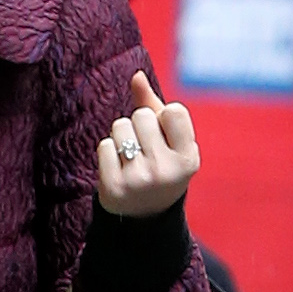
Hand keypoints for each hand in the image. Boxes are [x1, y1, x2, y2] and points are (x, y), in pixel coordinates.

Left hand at [97, 72, 199, 219]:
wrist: (142, 216)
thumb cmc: (160, 167)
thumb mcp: (170, 141)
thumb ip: (153, 106)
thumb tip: (135, 75)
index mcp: (189, 158)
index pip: (173, 110)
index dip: (164, 118)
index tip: (165, 138)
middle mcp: (166, 170)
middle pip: (141, 115)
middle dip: (139, 126)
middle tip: (144, 150)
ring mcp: (139, 180)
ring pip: (119, 126)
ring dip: (121, 137)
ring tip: (130, 157)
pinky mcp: (114, 187)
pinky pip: (103, 145)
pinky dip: (107, 152)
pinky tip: (117, 168)